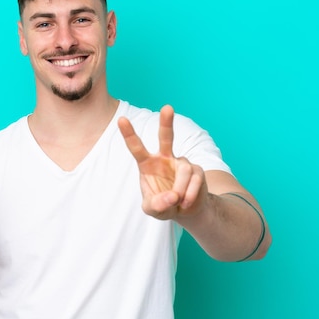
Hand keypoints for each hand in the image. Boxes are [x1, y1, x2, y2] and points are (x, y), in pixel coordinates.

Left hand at [118, 104, 208, 220]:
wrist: (186, 210)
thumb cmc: (164, 205)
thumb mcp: (153, 209)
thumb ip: (156, 205)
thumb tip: (171, 196)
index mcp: (147, 164)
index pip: (136, 147)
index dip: (129, 134)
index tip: (122, 119)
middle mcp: (165, 158)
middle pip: (166, 137)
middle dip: (167, 122)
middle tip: (167, 107)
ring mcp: (182, 162)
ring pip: (183, 171)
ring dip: (180, 191)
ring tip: (178, 202)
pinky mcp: (197, 170)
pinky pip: (194, 180)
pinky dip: (189, 195)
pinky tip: (186, 202)